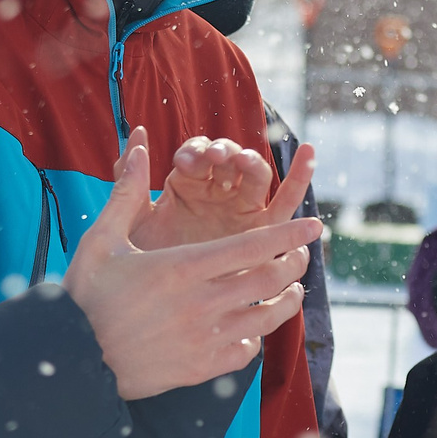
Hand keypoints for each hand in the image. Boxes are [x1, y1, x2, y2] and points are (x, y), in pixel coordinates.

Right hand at [64, 129, 318, 400]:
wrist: (73, 360)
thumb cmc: (84, 295)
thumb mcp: (102, 239)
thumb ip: (126, 192)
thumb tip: (136, 144)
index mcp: (183, 266)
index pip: (254, 245)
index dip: (290, 233)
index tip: (315, 224)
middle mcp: (202, 302)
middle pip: (271, 279)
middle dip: (295, 262)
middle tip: (302, 253)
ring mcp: (205, 338)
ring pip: (268, 317)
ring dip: (287, 299)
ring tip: (292, 287)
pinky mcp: (202, 368)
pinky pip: (247, 350)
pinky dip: (256, 335)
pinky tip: (253, 325)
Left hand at [130, 131, 315, 250]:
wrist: (156, 304)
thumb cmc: (143, 261)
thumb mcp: (130, 220)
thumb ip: (128, 179)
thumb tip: (136, 133)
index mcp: (186, 182)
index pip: (197, 154)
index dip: (195, 152)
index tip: (185, 161)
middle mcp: (217, 190)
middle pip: (230, 160)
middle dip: (225, 153)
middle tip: (215, 158)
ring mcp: (242, 208)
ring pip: (258, 175)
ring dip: (252, 163)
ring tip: (244, 162)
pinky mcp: (264, 228)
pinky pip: (287, 201)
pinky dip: (300, 177)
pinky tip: (308, 155)